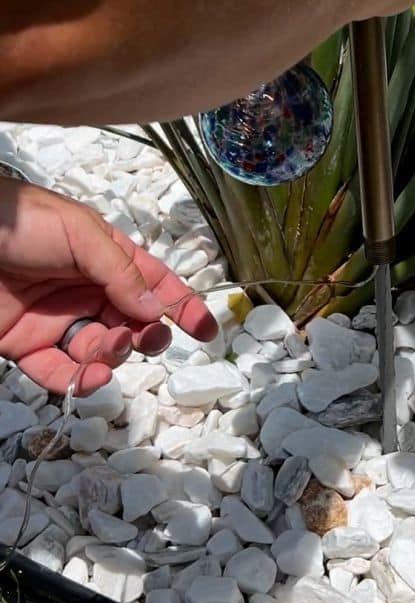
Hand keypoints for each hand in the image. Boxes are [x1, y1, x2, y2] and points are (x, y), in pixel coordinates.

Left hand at [0, 179, 217, 395]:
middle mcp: (87, 291)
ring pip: (99, 351)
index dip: (181, 305)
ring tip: (106, 346)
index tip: (205, 329)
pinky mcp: (24, 345)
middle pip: (131, 323)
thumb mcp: (81, 233)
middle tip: (147, 337)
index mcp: (107, 259)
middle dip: (146, 334)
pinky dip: (73, 381)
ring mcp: (57, 320)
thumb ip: (121, 272)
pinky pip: (56, 371)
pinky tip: (85, 377)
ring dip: (111, 355)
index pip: (154, 284)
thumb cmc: (23, 221)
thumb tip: (155, 309)